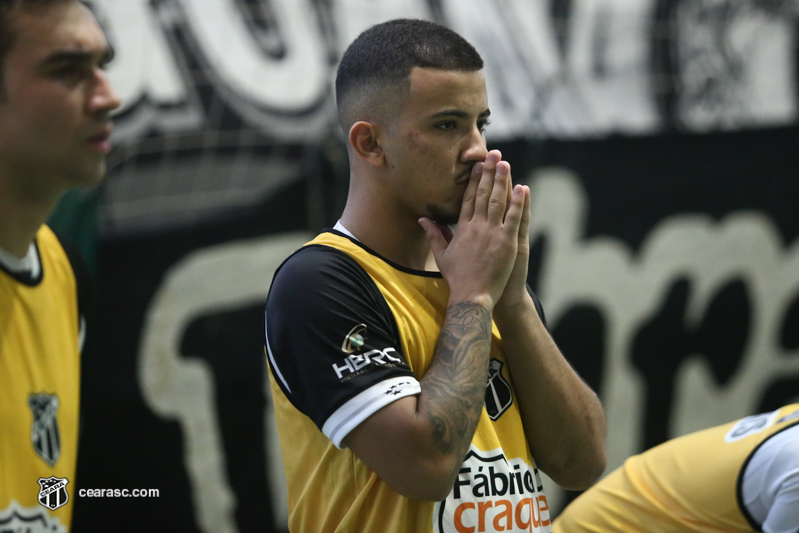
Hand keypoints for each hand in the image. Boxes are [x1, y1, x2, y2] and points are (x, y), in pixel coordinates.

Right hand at [418, 150, 525, 308]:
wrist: (471, 296)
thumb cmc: (457, 277)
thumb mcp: (442, 255)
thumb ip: (434, 234)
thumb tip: (422, 219)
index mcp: (462, 229)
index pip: (468, 198)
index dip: (473, 180)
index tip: (477, 165)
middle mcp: (476, 227)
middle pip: (482, 194)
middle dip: (488, 173)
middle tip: (492, 154)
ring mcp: (492, 234)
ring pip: (498, 201)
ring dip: (501, 180)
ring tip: (504, 163)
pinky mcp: (507, 243)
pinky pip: (514, 218)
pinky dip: (518, 202)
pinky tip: (522, 187)